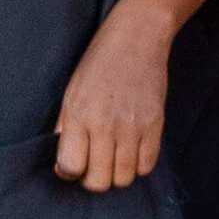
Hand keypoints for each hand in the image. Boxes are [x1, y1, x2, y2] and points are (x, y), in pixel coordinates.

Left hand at [50, 0, 177, 190]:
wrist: (137, 37)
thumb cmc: (98, 63)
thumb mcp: (71, 92)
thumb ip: (65, 128)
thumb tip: (63, 164)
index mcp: (79, 115)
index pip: (71, 167)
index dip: (69, 173)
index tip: (72, 165)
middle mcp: (105, 125)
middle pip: (98, 181)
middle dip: (93, 179)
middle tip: (93, 164)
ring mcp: (133, 126)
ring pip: (124, 179)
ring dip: (116, 174)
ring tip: (113, 158)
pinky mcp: (156, 125)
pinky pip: (147, 166)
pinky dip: (138, 165)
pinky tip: (131, 150)